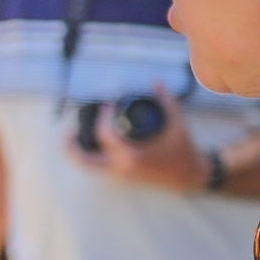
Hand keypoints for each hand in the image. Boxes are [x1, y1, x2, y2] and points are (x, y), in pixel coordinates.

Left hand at [74, 85, 203, 192]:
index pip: (105, 135)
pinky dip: (89, 153)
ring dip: (76, 150)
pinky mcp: (119, 176)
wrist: (188, 178)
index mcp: (132, 157)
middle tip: (71, 126)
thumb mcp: (178, 125)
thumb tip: (155, 81)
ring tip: (75, 132)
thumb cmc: (183, 151)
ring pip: (86, 165)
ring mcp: (118, 175)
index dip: (102, 116)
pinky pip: (96, 165)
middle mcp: (121, 168)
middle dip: (70, 144)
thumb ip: (166, 101)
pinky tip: (90, 140)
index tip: (108, 104)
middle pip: (83, 160)